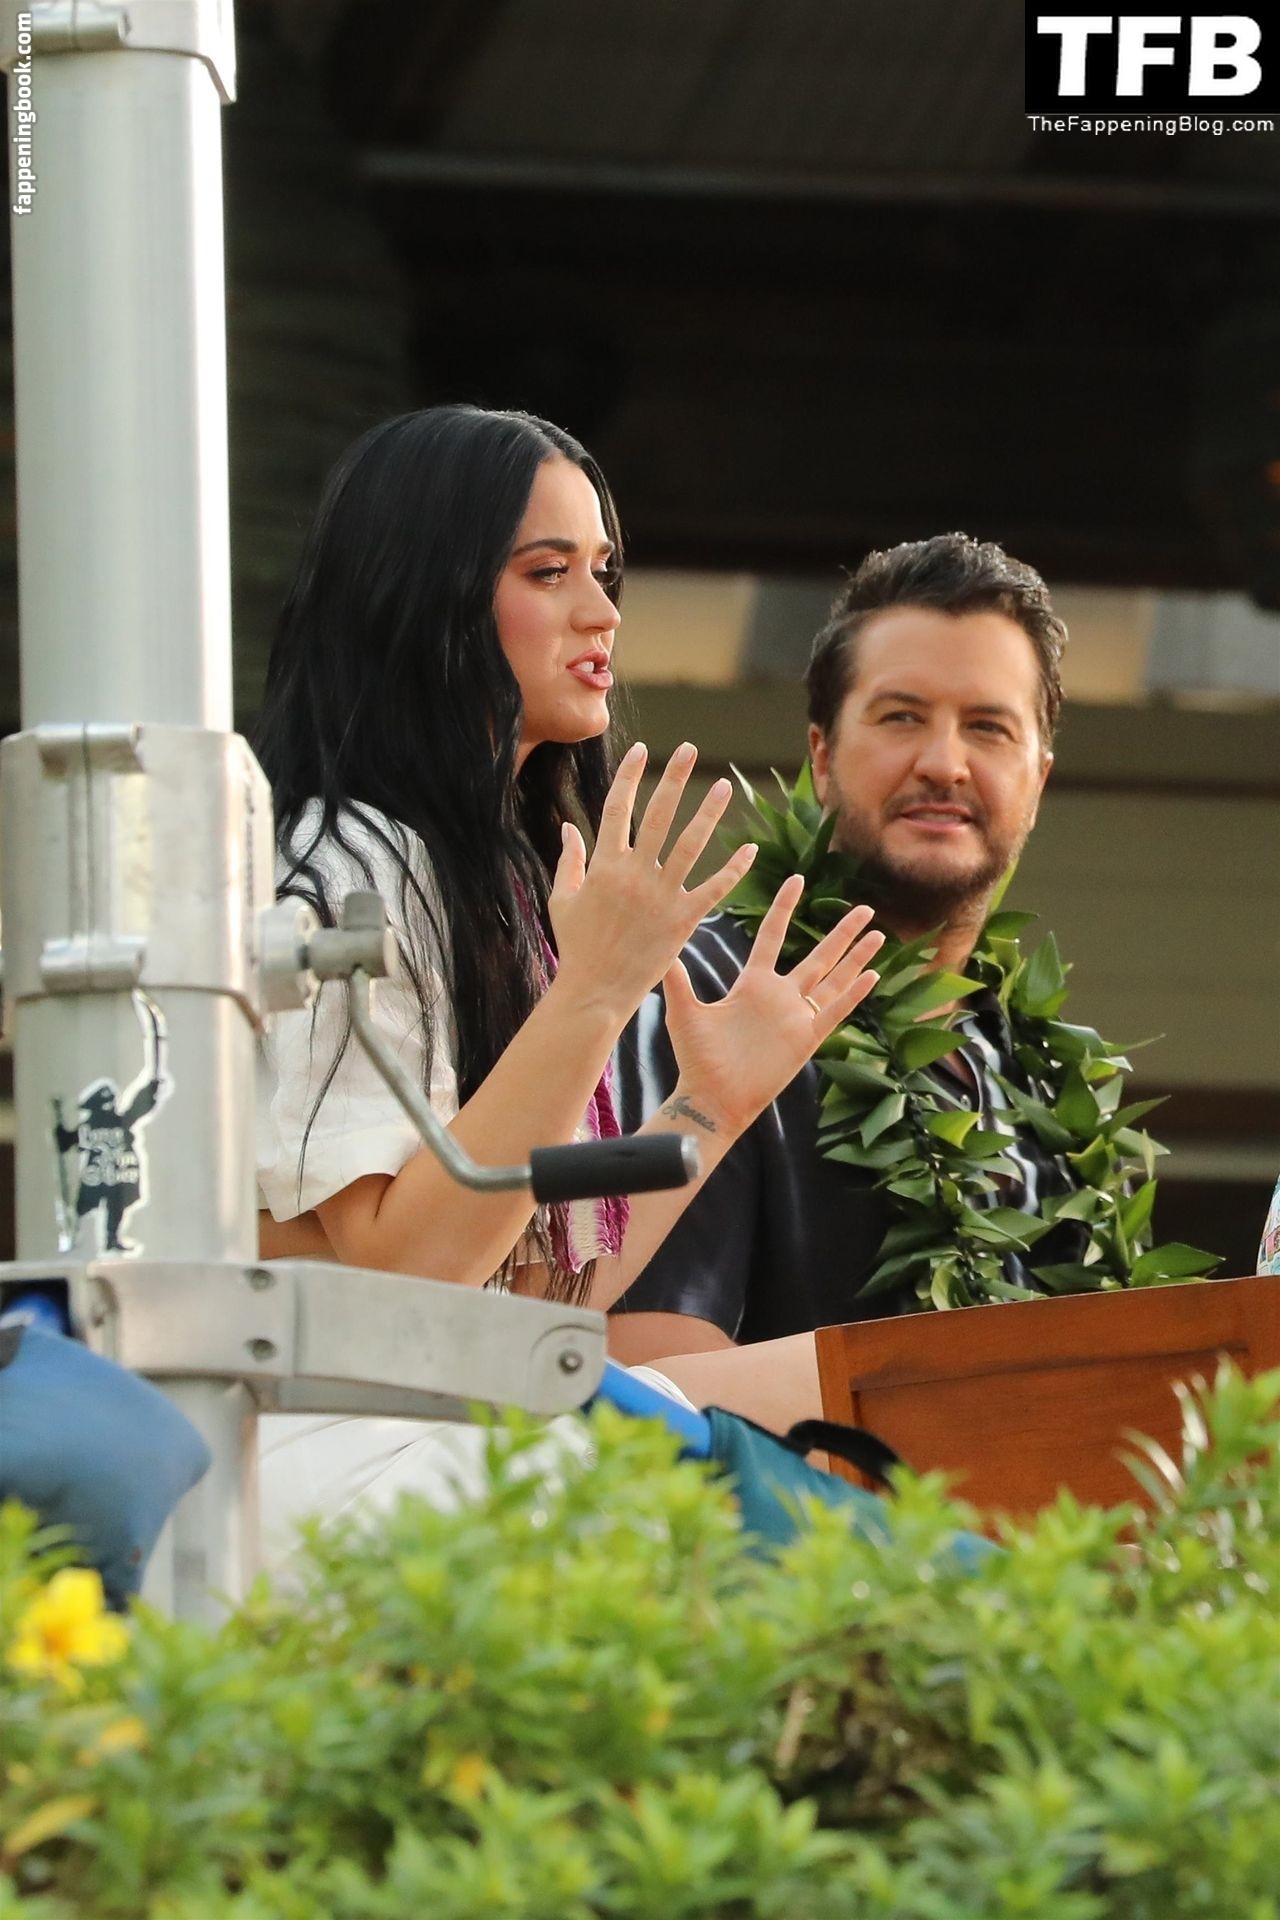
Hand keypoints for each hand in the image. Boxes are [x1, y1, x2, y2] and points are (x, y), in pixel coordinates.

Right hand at [548, 740, 757, 1024]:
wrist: (595, 990)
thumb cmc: (576, 946)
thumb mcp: (563, 899)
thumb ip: (569, 860)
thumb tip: (568, 826)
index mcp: (603, 865)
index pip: (617, 808)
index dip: (630, 776)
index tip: (642, 750)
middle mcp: (634, 874)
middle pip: (658, 815)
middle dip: (675, 778)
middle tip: (691, 749)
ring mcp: (660, 896)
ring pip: (690, 844)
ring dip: (709, 812)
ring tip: (725, 786)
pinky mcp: (683, 919)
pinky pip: (714, 888)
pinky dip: (733, 869)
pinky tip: (750, 849)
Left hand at [661, 874, 883, 1138]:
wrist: (712, 1096)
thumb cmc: (696, 1058)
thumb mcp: (684, 1010)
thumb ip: (677, 978)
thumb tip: (658, 945)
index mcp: (752, 984)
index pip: (773, 936)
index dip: (785, 908)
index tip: (797, 878)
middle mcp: (779, 996)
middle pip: (819, 956)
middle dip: (841, 932)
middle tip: (863, 907)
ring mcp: (796, 1017)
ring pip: (834, 979)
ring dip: (855, 957)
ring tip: (878, 933)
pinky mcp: (806, 1038)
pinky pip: (836, 1011)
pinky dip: (855, 993)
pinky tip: (873, 974)